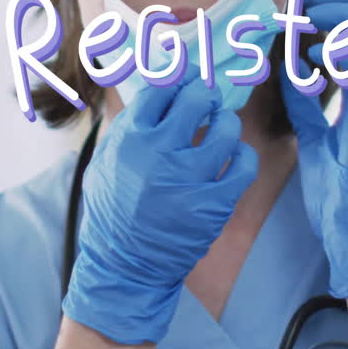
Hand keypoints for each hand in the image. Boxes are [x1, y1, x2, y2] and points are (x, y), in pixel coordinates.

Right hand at [63, 74, 257, 344]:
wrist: (124, 266)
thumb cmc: (112, 211)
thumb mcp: (103, 162)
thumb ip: (129, 127)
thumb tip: (157, 92)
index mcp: (129, 139)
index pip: (162, 90)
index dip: (178, 82)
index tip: (187, 83)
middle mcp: (160, 153)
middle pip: (197, 99)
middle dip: (206, 95)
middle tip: (208, 101)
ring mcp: (189, 179)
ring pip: (226, 128)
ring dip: (226, 124)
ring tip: (221, 129)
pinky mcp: (214, 203)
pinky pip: (244, 164)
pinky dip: (242, 156)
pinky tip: (232, 158)